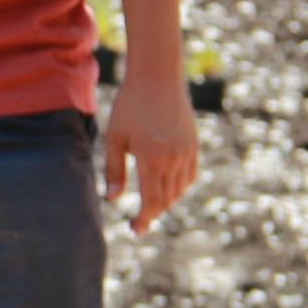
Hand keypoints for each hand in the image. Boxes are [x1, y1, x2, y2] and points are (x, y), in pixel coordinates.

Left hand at [101, 68, 199, 231]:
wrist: (158, 77)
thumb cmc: (130, 105)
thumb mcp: (115, 137)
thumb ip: (115, 170)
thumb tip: (113, 200)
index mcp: (152, 158)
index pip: (151, 201)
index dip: (144, 219)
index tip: (136, 230)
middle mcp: (174, 159)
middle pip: (166, 199)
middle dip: (153, 213)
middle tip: (140, 224)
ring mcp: (187, 153)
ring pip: (179, 190)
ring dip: (166, 201)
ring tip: (150, 206)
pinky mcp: (194, 146)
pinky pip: (189, 176)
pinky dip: (178, 187)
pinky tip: (166, 188)